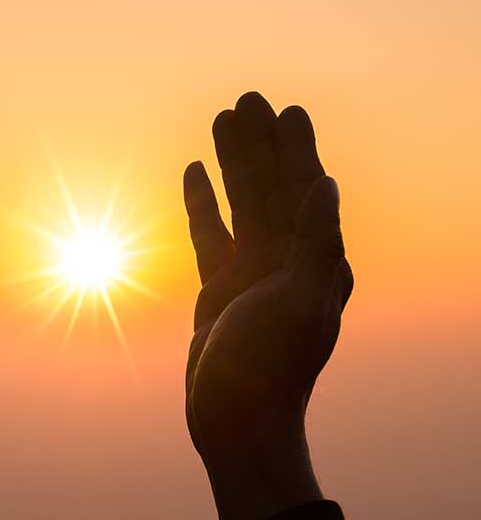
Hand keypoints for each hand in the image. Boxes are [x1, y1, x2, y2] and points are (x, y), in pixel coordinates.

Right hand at [183, 92, 352, 519]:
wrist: (236, 421)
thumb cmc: (272, 369)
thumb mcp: (300, 303)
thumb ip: (314, 242)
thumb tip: (327, 184)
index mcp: (316, 263)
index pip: (306, 192)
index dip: (297, 151)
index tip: (285, 111)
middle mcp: (288, 261)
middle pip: (272, 188)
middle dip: (260, 145)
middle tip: (246, 99)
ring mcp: (252, 273)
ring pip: (240, 204)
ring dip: (231, 163)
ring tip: (219, 120)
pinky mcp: (220, 288)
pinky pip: (210, 234)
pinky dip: (203, 203)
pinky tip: (193, 173)